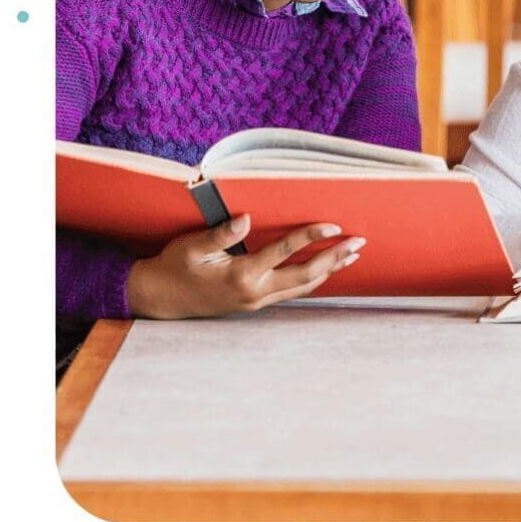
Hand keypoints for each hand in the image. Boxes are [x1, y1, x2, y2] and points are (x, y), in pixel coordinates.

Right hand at [126, 214, 363, 318]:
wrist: (160, 298)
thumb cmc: (175, 266)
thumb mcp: (192, 246)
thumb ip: (219, 234)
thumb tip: (246, 219)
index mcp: (242, 275)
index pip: (285, 252)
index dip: (311, 236)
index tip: (334, 225)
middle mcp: (255, 292)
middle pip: (305, 275)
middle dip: (334, 258)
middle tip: (360, 242)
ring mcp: (257, 301)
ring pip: (303, 287)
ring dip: (330, 270)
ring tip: (353, 255)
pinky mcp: (255, 302)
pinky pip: (292, 291)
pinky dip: (313, 279)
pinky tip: (327, 270)